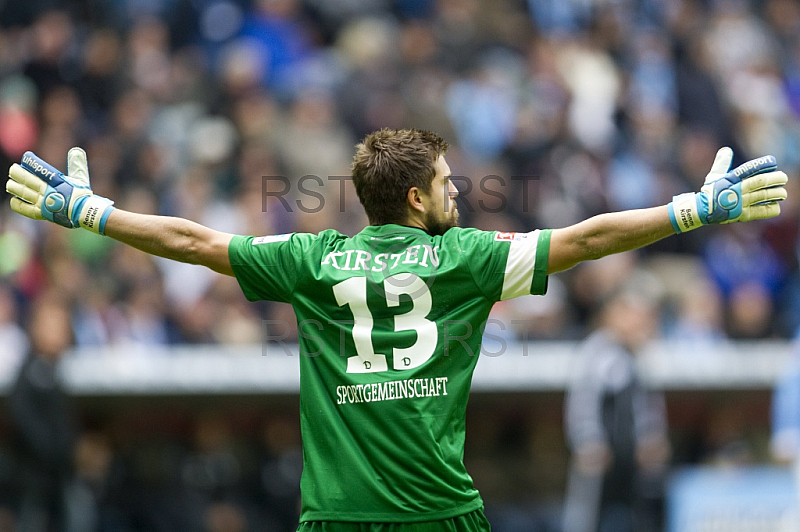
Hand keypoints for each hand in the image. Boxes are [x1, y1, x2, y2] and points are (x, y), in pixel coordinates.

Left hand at [6, 148, 114, 233]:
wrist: (84, 214)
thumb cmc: (82, 196)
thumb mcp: (81, 178)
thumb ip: (76, 164)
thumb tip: (76, 150)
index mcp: (58, 182)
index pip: (43, 170)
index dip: (33, 163)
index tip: (26, 157)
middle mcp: (49, 191)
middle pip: (30, 181)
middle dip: (20, 175)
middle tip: (13, 170)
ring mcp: (44, 202)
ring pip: (25, 193)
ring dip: (16, 188)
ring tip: (10, 184)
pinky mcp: (42, 213)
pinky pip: (27, 209)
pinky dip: (19, 204)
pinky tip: (13, 200)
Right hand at [668, 147, 787, 232]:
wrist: (701, 211)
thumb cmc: (709, 192)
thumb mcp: (714, 176)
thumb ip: (722, 163)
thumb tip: (726, 150)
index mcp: (731, 179)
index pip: (749, 169)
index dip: (762, 164)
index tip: (773, 162)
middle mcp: (737, 190)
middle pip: (759, 182)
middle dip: (774, 179)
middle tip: (783, 178)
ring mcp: (740, 203)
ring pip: (762, 196)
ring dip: (775, 194)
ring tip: (783, 193)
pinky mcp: (742, 215)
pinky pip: (759, 212)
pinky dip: (769, 209)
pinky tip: (776, 206)